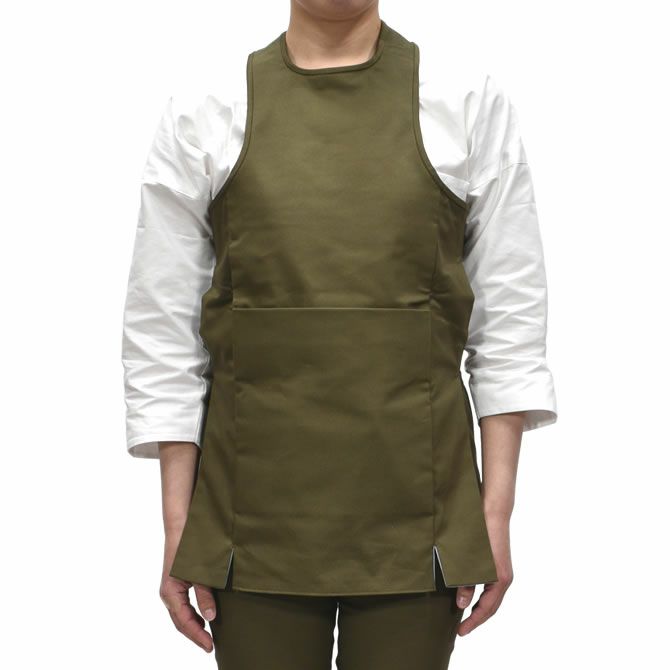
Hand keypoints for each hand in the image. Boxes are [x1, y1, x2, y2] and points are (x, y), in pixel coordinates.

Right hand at [159, 534, 216, 651]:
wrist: (182, 525)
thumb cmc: (191, 546)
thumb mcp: (201, 573)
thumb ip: (205, 595)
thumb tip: (210, 618)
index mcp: (171, 592)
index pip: (185, 622)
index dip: (198, 636)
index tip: (210, 646)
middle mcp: (168, 593)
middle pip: (181, 621)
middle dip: (195, 634)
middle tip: (211, 645)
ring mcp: (171, 588)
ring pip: (181, 614)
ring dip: (193, 625)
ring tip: (208, 635)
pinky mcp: (176, 582)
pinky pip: (182, 604)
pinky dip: (192, 614)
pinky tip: (203, 616)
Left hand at [454, 514, 512, 635]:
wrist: (493, 511)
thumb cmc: (480, 533)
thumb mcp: (469, 561)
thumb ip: (465, 583)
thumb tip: (462, 605)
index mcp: (500, 580)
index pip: (487, 609)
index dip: (473, 622)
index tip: (461, 632)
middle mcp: (504, 577)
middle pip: (491, 606)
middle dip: (477, 618)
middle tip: (461, 628)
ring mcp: (502, 570)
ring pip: (491, 596)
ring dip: (479, 607)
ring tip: (463, 614)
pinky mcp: (497, 562)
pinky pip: (491, 586)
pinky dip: (481, 595)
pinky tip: (470, 593)